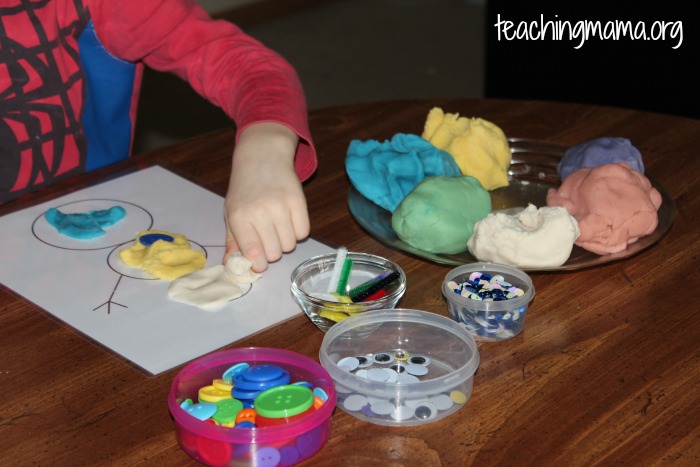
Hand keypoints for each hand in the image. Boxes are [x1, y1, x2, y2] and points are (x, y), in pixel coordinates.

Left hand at [224, 122, 309, 271]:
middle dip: (272, 251)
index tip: (258, 262)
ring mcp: (281, 205)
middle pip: (274, 253)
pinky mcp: (299, 200)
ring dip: (285, 241)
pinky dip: (298, 231)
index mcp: (239, 216)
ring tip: (278, 227)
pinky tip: (290, 220)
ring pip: (290, 245)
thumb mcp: (232, 212)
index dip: (258, 264)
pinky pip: (304, 232)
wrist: (263, 156)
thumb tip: (230, 264)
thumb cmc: (245, 189)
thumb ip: (233, 240)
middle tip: (268, 238)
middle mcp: (260, 211)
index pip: (252, 252)